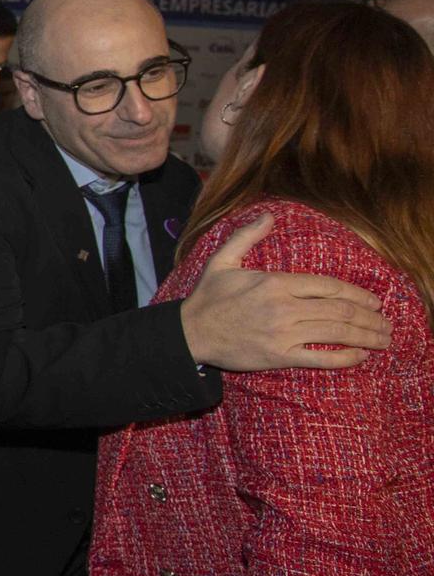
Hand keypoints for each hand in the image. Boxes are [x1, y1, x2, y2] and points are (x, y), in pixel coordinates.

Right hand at [181, 214, 390, 371]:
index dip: (357, 294)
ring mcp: (283, 334)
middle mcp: (284, 308)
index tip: (374, 301)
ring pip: (336, 333)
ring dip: (365, 336)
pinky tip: (359, 356)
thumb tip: (267, 216)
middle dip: (369, 317)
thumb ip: (246, 237)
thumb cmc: (208, 297)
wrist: (189, 333)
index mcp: (275, 283)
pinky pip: (320, 358)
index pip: (328, 287)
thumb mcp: (222, 261)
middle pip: (339, 311)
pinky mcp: (279, 357)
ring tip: (382, 338)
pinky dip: (344, 357)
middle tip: (385, 322)